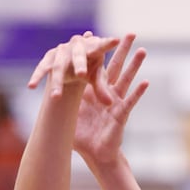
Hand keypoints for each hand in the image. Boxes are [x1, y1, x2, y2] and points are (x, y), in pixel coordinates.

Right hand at [28, 31, 117, 103]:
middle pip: (78, 55)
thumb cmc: (89, 68)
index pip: (101, 46)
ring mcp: (61, 51)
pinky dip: (37, 76)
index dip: (107, 43)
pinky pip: (42, 67)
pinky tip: (31, 86)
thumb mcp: (96, 78)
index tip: (116, 40)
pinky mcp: (49, 57)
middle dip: (79, 64)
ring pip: (58, 66)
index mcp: (92, 48)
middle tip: (82, 75)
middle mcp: (76, 46)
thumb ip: (102, 89)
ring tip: (56, 97)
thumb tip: (110, 104)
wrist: (72, 63)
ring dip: (56, 82)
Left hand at [73, 33, 148, 165]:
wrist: (95, 156)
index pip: (98, 68)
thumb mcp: (69, 118)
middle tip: (131, 33)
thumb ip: (60, 105)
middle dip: (123, 51)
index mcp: (94, 93)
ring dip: (135, 66)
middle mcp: (107, 95)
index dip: (99, 52)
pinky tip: (146, 82)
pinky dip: (138, 93)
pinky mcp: (121, 116)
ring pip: (127, 80)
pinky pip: (131, 102)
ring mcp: (116, 104)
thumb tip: (43, 96)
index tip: (98, 35)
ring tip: (142, 50)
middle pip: (116, 68)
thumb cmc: (83, 140)